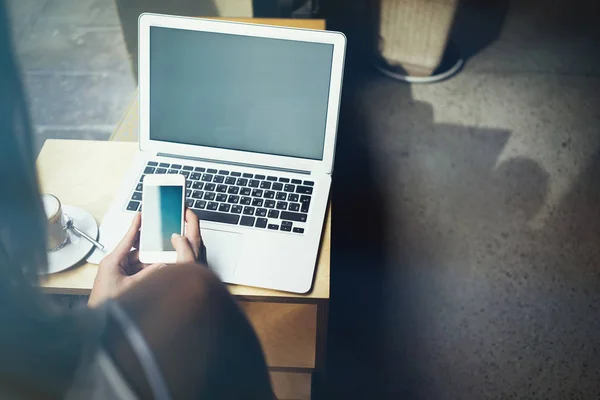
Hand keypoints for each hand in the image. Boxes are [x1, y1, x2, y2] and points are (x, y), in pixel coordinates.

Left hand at [88, 210, 203, 306]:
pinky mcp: (121, 280)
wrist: (97, 324)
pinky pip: (137, 271)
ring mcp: (118, 272)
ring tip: (163, 262)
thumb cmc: (107, 304)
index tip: (141, 215)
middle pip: (136, 252)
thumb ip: (150, 274)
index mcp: (112, 261)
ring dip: (150, 264)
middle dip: (150, 250)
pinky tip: (157, 273)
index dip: (135, 226)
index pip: (127, 239)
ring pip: (139, 262)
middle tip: (162, 244)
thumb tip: (164, 265)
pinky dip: (147, 272)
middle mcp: (114, 264)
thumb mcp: (133, 287)